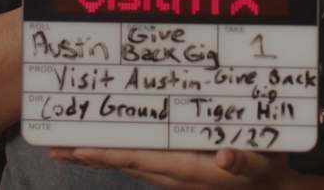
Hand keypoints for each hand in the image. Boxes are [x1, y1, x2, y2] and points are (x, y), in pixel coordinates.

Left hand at [49, 147, 290, 188]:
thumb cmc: (267, 171)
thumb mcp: (262, 162)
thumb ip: (243, 159)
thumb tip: (222, 154)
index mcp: (189, 168)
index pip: (139, 159)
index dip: (108, 154)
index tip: (79, 148)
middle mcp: (175, 174)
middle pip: (124, 163)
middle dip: (90, 155)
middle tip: (56, 147)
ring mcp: (175, 175)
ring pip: (129, 164)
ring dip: (100, 156)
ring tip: (70, 148)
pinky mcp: (179, 171)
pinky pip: (141, 162)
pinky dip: (120, 154)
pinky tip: (109, 148)